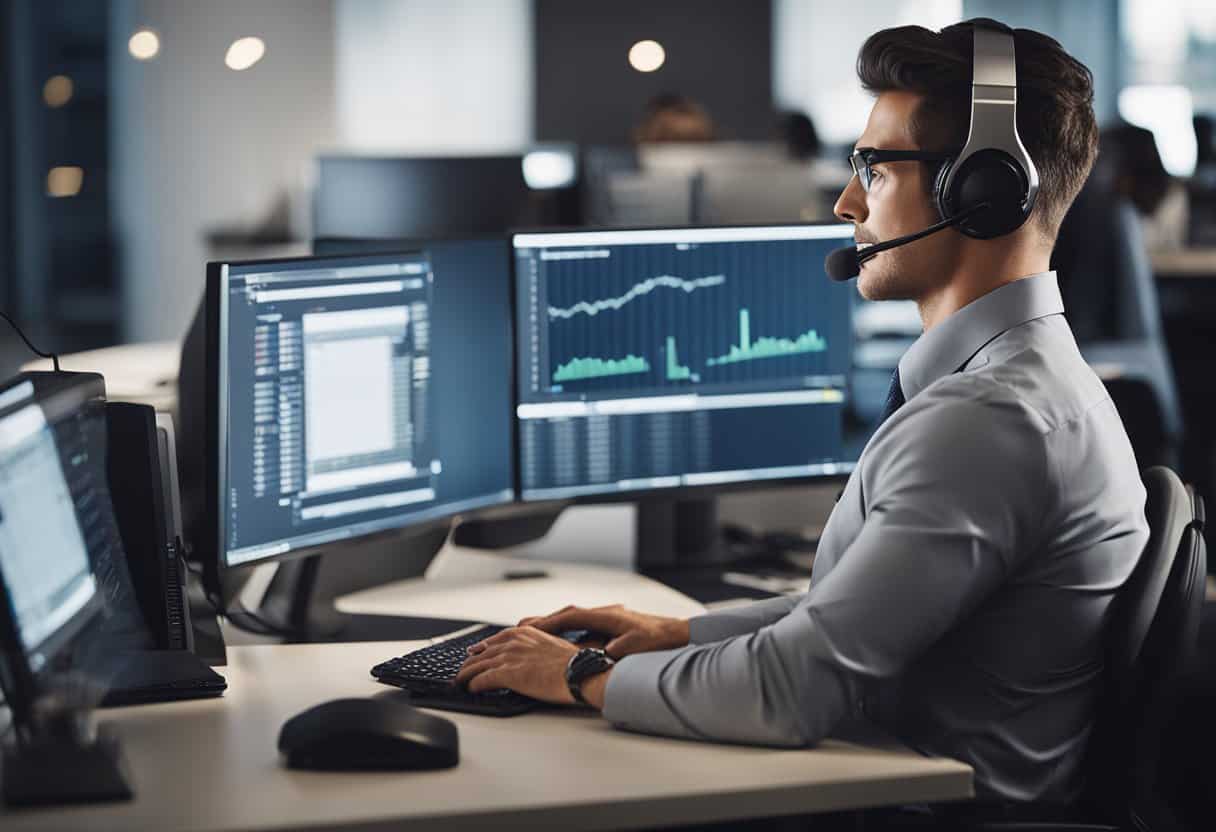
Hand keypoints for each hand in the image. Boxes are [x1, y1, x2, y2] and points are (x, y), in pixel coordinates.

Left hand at [456, 626, 582, 704]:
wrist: (579, 671)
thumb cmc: (573, 662)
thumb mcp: (553, 645)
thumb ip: (538, 647)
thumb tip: (535, 657)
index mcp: (524, 633)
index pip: (494, 640)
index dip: (481, 649)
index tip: (474, 653)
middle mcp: (513, 642)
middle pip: (482, 653)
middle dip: (470, 663)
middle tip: (463, 671)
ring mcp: (508, 657)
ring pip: (477, 666)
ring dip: (466, 675)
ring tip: (460, 683)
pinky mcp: (507, 674)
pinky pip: (482, 680)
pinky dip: (473, 685)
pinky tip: (471, 689)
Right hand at [517, 604, 689, 658]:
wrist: (678, 634)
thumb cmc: (659, 640)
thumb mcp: (638, 645)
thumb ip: (620, 648)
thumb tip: (606, 651)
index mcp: (607, 616)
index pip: (570, 616)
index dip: (548, 623)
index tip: (527, 630)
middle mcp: (605, 613)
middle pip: (566, 615)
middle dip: (542, 622)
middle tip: (518, 629)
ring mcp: (607, 618)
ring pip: (572, 619)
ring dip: (552, 625)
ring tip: (530, 633)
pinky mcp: (611, 625)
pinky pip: (581, 625)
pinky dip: (565, 630)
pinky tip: (557, 639)